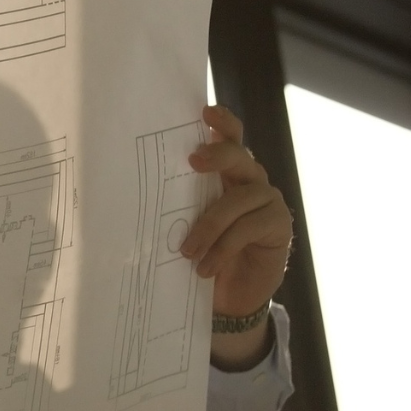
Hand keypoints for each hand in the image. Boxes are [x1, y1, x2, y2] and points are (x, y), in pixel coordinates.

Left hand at [181, 106, 291, 363]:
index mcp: (225, 174)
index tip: (204, 112)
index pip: (229, 138)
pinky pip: (249, 228)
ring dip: (210, 224)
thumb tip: (131, 193)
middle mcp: (250, 180)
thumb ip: (175, 205)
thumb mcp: (183, 227)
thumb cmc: (200, 255)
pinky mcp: (278, 226)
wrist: (227, 299)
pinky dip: (223, 248)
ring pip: (240, 198)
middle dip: (217, 155)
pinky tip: (205, 269)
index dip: (222, 123)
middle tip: (193, 161)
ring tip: (187, 252)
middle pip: (239, 157)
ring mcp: (268, 201)